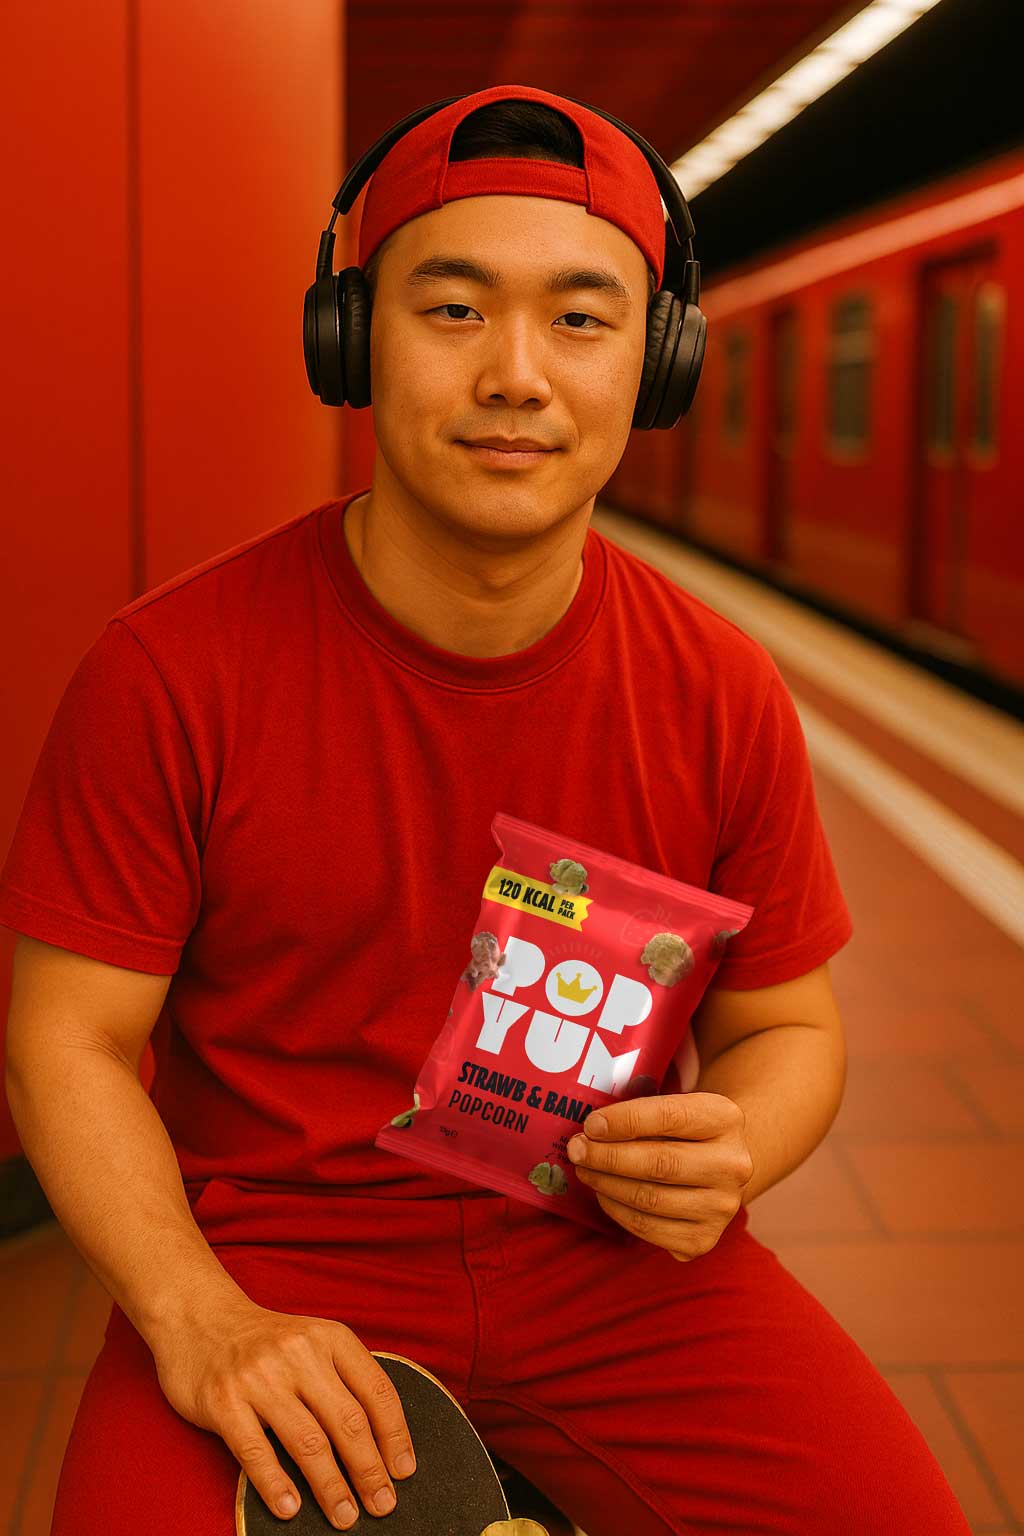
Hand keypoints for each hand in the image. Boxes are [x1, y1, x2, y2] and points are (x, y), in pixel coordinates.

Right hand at [151, 1295, 416, 1528]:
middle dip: (369, 1470)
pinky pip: (256, 1451)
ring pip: (308, 1441)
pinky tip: (291, 1509)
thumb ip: (343, 1377)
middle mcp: (299, 1353)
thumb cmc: (266, 1341)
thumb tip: (381, 1440)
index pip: (376, 1390)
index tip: (403, 1471)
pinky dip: (277, 1484)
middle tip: (383, 1505)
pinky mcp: (223, 1401)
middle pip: (347, 1421)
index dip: (395, 1435)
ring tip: (345, 1517)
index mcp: (330, 1337)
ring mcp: (259, 1377)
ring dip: (331, 1486)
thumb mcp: (313, 1340)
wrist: (199, 1316)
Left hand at [566, 1092, 753, 1260]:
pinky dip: (617, 1210)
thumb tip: (591, 1130)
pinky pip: (648, 1229)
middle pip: (659, 1163)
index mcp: (726, 1118)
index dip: (624, 1120)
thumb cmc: (683, 1130)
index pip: (669, 1116)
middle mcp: (733, 1165)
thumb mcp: (675, 1106)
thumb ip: (640, 1111)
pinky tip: (603, 1193)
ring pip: (650, 1199)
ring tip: (584, 1169)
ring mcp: (722, 1207)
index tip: (591, 1124)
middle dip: (607, 1156)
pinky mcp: (703, 1239)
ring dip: (606, 1184)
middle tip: (577, 1149)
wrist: (719, 1166)